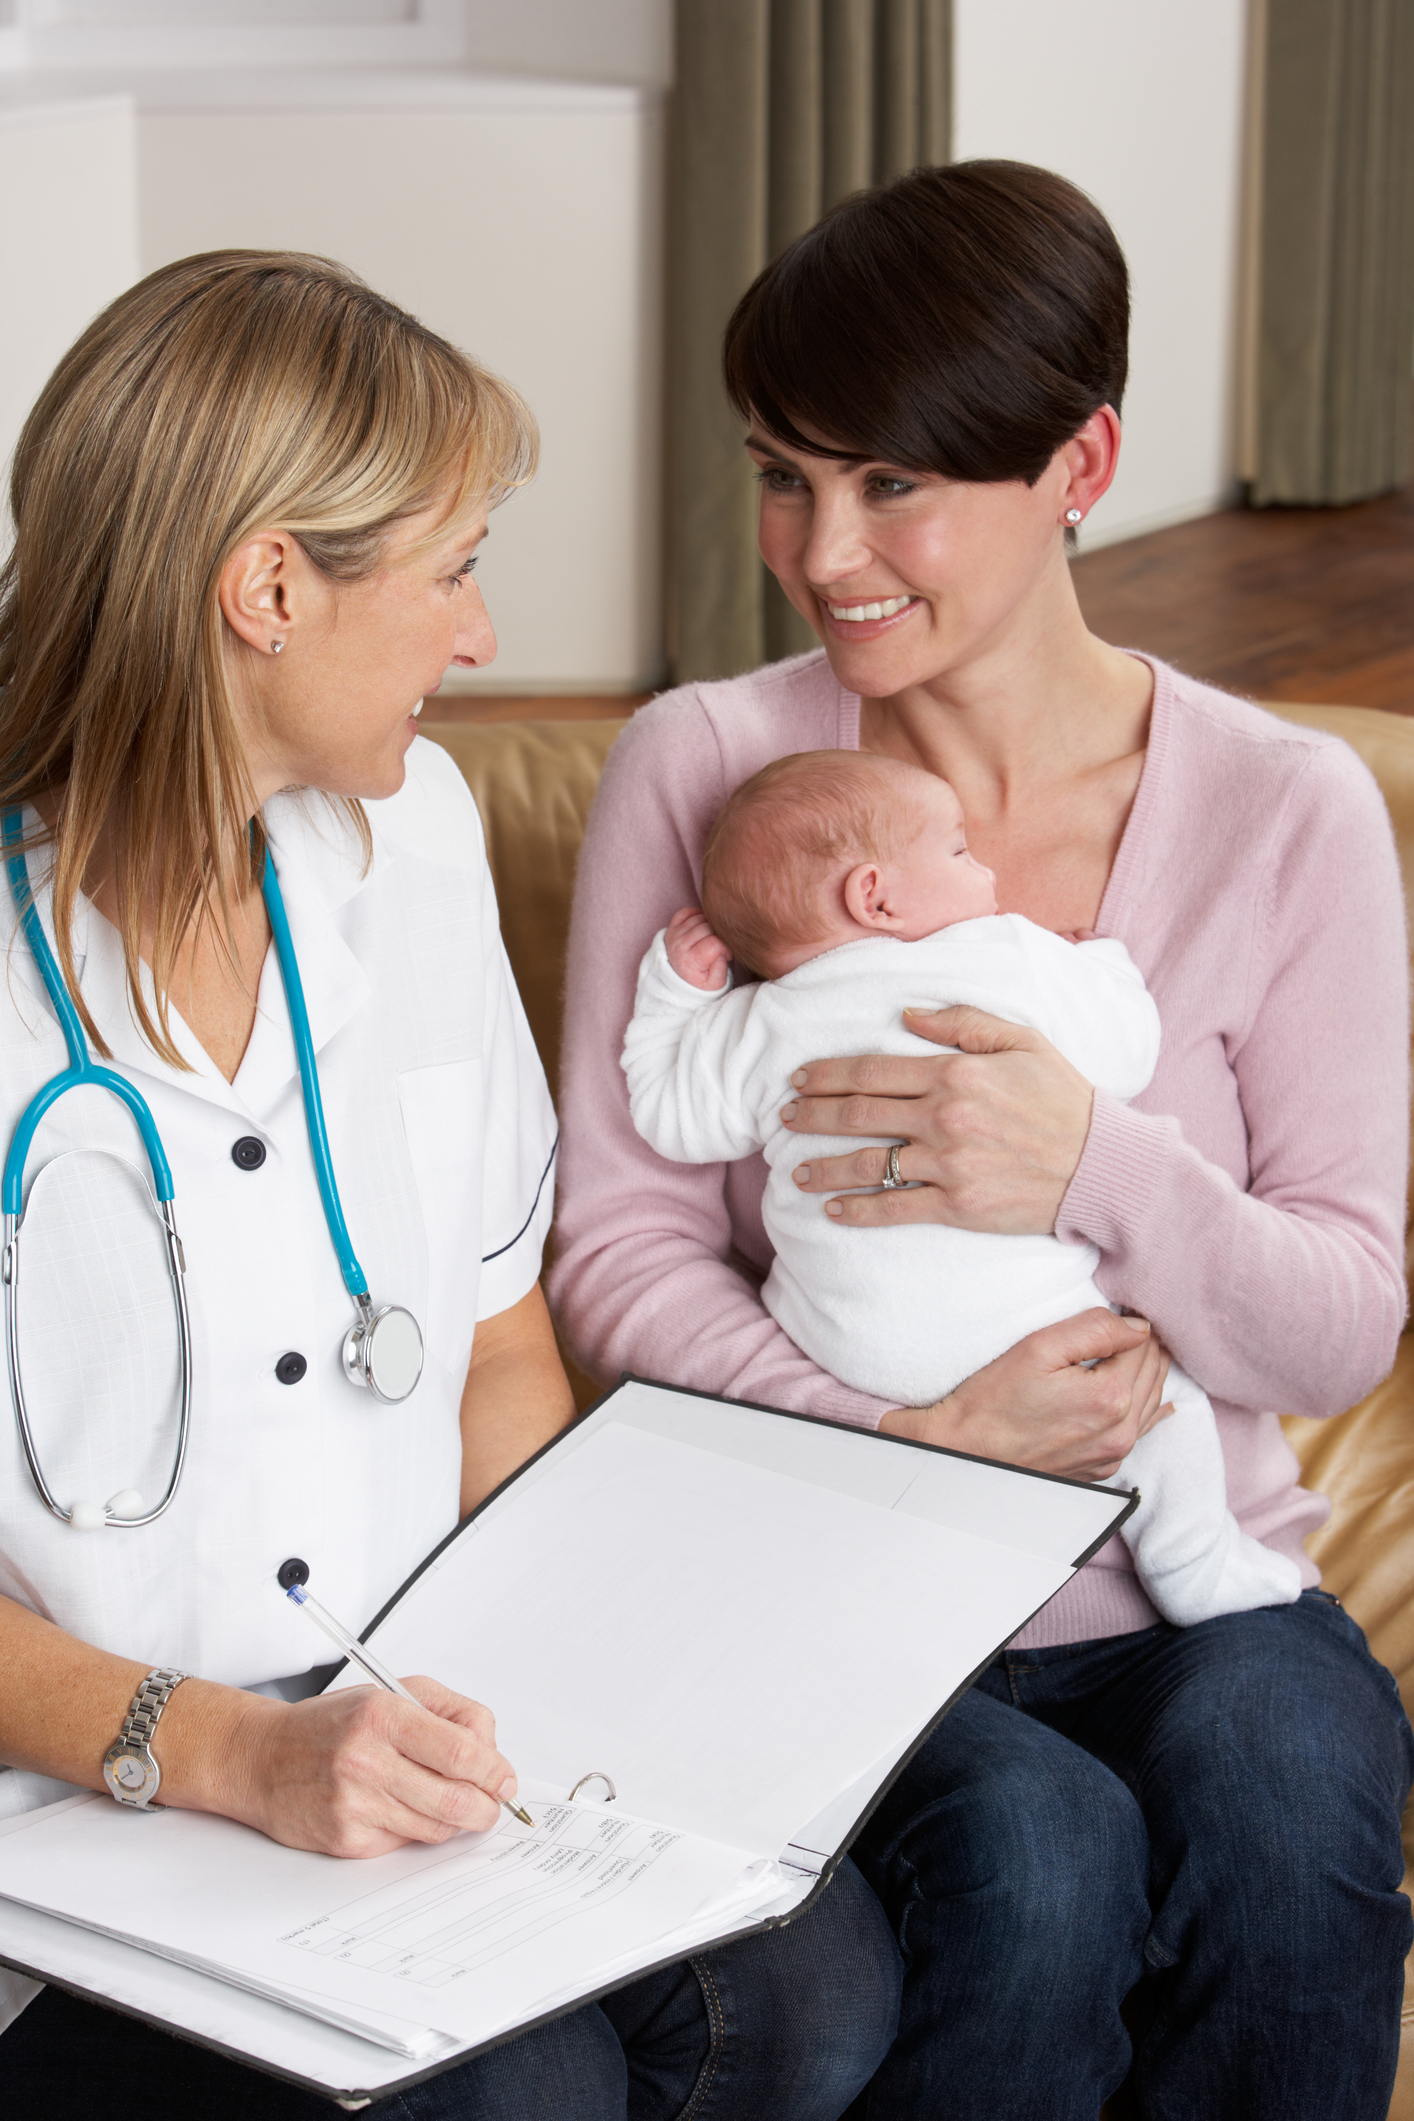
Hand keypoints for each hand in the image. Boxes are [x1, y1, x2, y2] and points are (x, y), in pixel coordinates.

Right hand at [208, 1677, 520, 1858]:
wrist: (262, 1759)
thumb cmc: (331, 1725)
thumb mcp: (390, 1692)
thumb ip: (448, 1712)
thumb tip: (491, 1750)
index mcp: (383, 1716)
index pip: (461, 1752)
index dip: (495, 1770)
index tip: (505, 1778)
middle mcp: (367, 1761)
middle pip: (456, 1800)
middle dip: (486, 1806)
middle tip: (493, 1802)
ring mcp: (355, 1805)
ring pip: (436, 1827)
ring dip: (455, 1819)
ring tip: (450, 1800)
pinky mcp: (347, 1840)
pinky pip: (405, 1842)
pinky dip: (416, 1828)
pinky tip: (403, 1808)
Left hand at [665, 907, 730, 991]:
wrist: (677, 979)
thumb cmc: (699, 982)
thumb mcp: (715, 985)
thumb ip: (721, 969)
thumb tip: (722, 950)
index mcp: (690, 961)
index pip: (715, 943)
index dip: (726, 947)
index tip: (727, 955)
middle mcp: (680, 945)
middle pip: (708, 928)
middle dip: (720, 936)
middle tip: (721, 948)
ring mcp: (675, 934)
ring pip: (700, 918)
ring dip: (711, 926)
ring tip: (713, 939)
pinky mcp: (673, 927)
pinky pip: (687, 912)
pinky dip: (697, 915)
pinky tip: (703, 927)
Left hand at [783, 1004, 1094, 1234]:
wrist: (1102, 1164)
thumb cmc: (1064, 1098)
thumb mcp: (1022, 1041)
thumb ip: (961, 1023)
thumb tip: (907, 1014)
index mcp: (955, 1073)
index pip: (872, 1071)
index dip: (827, 1075)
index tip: (798, 1080)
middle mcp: (944, 1117)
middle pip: (858, 1114)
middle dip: (813, 1116)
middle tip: (783, 1120)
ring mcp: (949, 1164)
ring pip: (868, 1163)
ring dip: (823, 1168)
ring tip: (796, 1173)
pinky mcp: (958, 1206)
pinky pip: (895, 1208)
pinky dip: (859, 1210)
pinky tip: (834, 1212)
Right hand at [881, 1309, 1173, 1482]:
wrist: (967, 1452)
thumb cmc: (994, 1398)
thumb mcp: (1039, 1347)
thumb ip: (1095, 1329)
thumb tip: (1139, 1326)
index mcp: (1110, 1397)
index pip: (1144, 1345)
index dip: (1133, 1321)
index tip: (1121, 1307)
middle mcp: (1120, 1431)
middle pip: (1153, 1373)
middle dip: (1146, 1345)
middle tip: (1130, 1323)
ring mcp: (1113, 1454)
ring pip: (1151, 1402)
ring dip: (1149, 1373)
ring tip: (1141, 1349)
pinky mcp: (1102, 1468)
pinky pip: (1139, 1432)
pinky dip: (1147, 1409)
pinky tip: (1155, 1402)